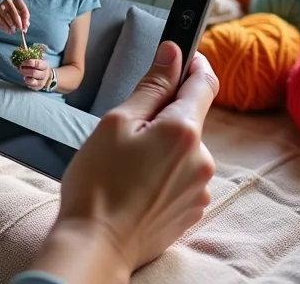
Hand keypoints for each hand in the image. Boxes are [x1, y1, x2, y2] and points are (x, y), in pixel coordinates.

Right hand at [0, 0, 29, 33]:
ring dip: (13, 26)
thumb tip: (26, 25)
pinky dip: (8, 28)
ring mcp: (0, 7)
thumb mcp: (17, 17)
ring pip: (9, 19)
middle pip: (15, 13)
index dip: (25, 12)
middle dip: (19, 22)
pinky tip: (9, 31)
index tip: (26, 21)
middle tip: (21, 29)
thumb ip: (23, 20)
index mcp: (14, 0)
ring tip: (14, 30)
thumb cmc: (8, 18)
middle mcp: (7, 1)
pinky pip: (4, 23)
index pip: (20, 3)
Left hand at [19, 57, 51, 90]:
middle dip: (24, 70)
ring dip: (25, 77)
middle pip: (34, 73)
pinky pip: (31, 86)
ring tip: (23, 74)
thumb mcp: (40, 60)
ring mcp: (42, 81)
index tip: (22, 62)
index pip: (37, 64)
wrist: (48, 77)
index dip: (28, 63)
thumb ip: (35, 54)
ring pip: (32, 81)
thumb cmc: (40, 67)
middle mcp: (44, 74)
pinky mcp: (38, 87)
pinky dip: (26, 82)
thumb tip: (29, 48)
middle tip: (19, 69)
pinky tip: (25, 78)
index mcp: (45, 66)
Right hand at [36, 42, 218, 277]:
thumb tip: (173, 54)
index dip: (193, 65)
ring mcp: (200, 188)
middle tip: (126, 132)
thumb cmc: (98, 183)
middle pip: (189, 120)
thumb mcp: (117, 123)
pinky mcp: (193, 210)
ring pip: (184, 151)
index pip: (203, 83)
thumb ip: (151, 87)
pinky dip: (164, 175)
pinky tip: (136, 187)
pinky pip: (182, 178)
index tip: (181, 56)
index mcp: (184, 131)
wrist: (96, 245)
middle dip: (163, 118)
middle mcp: (202, 159)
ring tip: (127, 167)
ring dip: (163, 149)